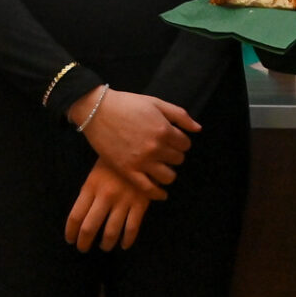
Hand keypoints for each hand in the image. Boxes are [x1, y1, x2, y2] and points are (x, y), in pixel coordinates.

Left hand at [66, 161, 154, 251]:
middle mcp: (105, 196)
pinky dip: (127, 240)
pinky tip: (124, 244)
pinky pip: (132, 228)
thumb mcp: (95, 174)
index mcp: (91, 187)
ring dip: (106, 244)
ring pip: (111, 232)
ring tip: (104, 246)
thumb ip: (88, 194)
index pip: (75, 216)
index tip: (70, 239)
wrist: (141, 151)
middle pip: (89, 228)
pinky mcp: (140, 204)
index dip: (71, 232)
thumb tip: (81, 219)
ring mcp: (123, 201)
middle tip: (83, 249)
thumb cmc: (114, 163)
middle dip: (84, 243)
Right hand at [70, 88, 198, 196]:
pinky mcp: (127, 171)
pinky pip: (148, 189)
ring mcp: (141, 161)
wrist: (97, 110)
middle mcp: (155, 147)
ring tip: (162, 167)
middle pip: (178, 159)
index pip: (185, 144)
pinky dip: (158, 193)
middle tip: (165, 152)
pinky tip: (162, 193)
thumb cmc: (126, 104)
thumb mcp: (156, 103)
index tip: (174, 141)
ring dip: (168, 172)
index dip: (181, 142)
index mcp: (164, 130)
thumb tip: (198, 129)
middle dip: (174, 155)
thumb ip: (179, 115)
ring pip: (168, 176)